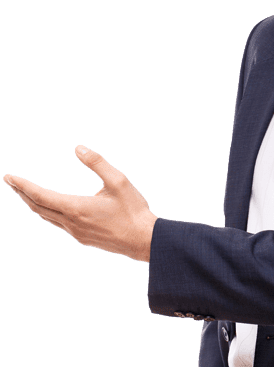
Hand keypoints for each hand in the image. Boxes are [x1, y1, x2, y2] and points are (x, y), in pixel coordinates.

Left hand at [3, 145, 157, 261]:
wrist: (144, 240)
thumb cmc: (133, 210)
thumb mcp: (119, 180)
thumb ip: (97, 163)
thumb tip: (78, 148)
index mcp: (76, 208)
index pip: (40, 195)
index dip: (23, 185)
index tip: (9, 176)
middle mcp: (71, 222)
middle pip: (38, 207)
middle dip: (22, 193)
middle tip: (10, 181)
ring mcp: (76, 232)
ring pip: (47, 217)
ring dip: (34, 203)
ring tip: (25, 192)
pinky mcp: (82, 237)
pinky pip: (58, 223)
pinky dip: (47, 212)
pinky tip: (51, 207)